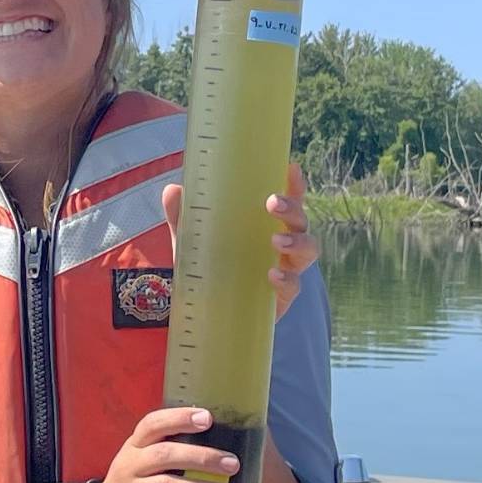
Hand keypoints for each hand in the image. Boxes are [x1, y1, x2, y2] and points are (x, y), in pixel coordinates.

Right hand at [76, 407, 240, 482]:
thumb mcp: (139, 465)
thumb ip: (166, 453)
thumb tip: (217, 448)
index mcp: (134, 448)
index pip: (153, 424)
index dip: (178, 418)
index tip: (207, 418)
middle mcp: (129, 467)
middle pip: (165, 455)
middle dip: (201, 457)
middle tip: (232, 464)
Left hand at [160, 160, 318, 321]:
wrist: (207, 314)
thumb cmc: (209, 269)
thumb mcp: (192, 242)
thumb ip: (183, 218)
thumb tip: (173, 190)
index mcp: (264, 225)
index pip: (287, 200)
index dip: (294, 184)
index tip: (291, 168)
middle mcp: (282, 244)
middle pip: (301, 220)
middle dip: (293, 209)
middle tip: (273, 203)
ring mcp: (286, 270)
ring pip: (308, 250)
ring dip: (297, 241)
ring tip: (277, 241)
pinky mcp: (282, 297)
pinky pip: (294, 286)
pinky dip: (286, 279)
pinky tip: (271, 275)